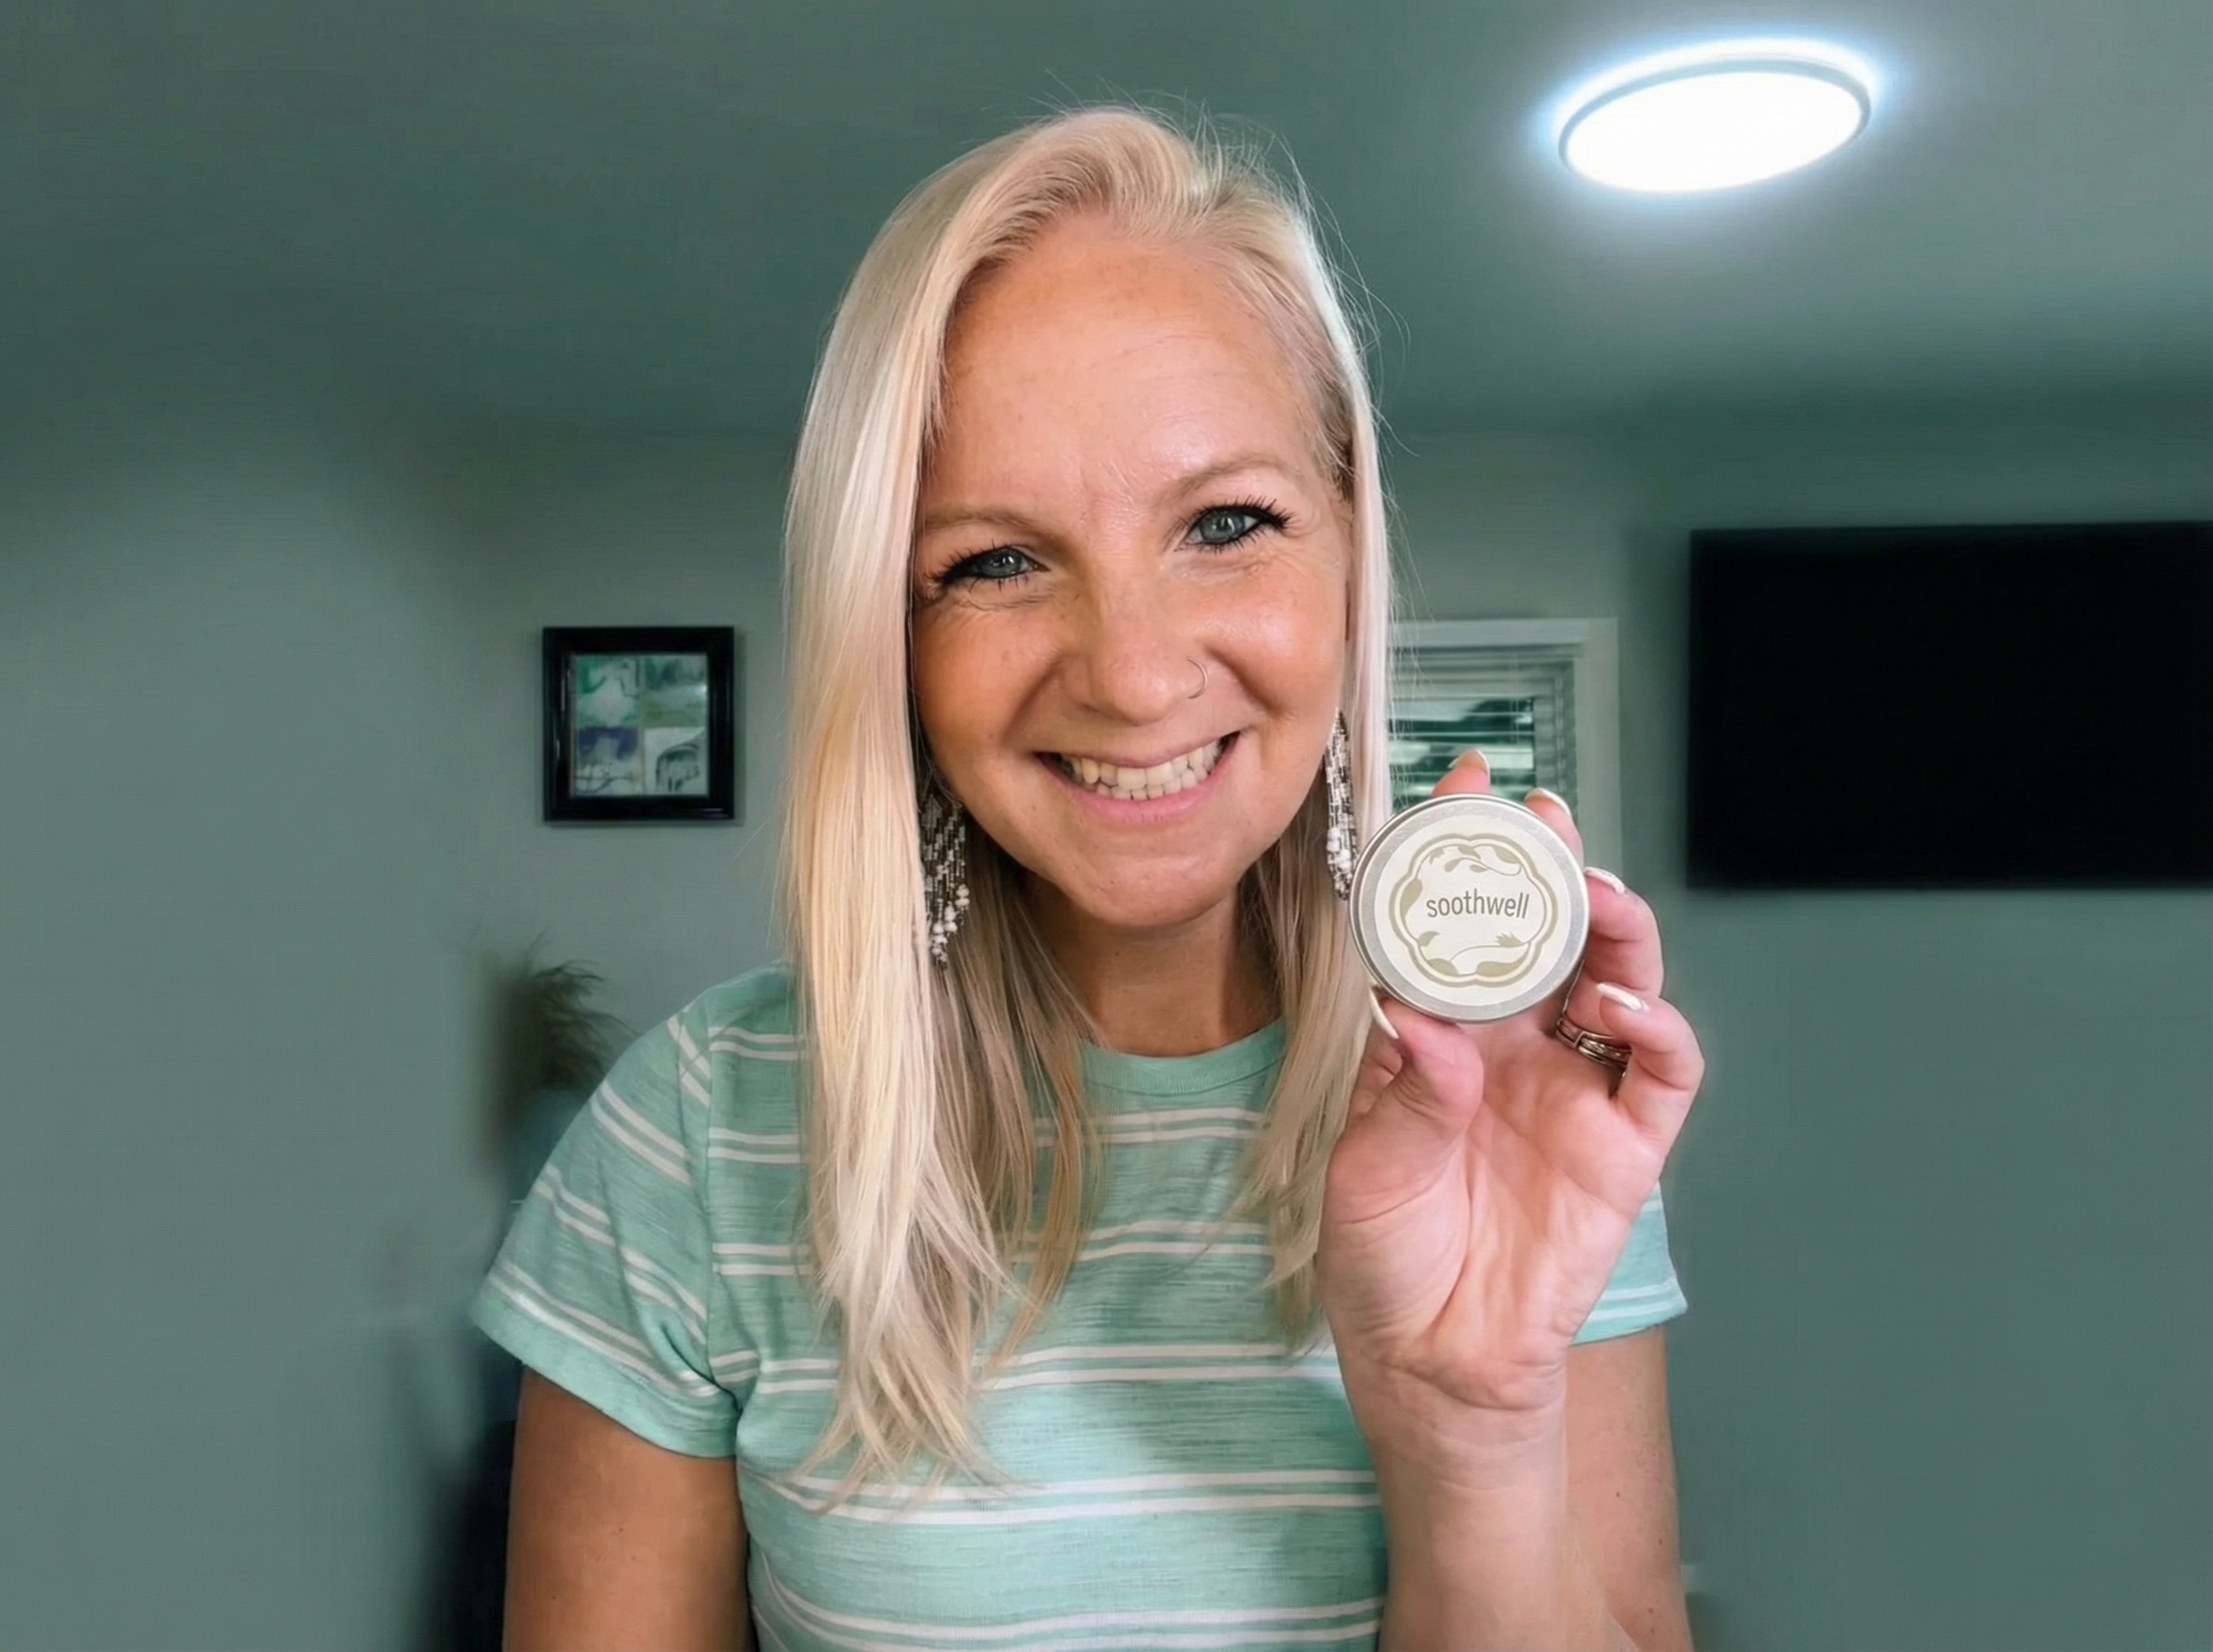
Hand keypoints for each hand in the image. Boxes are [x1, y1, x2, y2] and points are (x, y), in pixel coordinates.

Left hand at [1318, 752, 1702, 1460]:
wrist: (1430, 1360)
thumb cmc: (1384, 1255)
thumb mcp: (1368, 1169)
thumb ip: (1411, 1094)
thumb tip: (1424, 1017)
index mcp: (1443, 1032)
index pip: (1460, 924)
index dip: (1467, 857)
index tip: (1464, 789)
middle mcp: (1516, 1047)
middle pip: (1552, 934)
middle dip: (1554, 868)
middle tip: (1545, 825)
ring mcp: (1576, 1092)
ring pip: (1622, 981)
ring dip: (1616, 931)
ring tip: (1593, 902)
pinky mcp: (1626, 1149)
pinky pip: (1662, 1075)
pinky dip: (1659, 1030)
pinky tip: (1626, 1006)